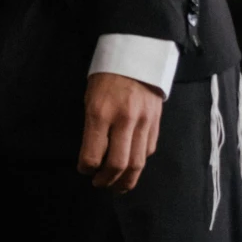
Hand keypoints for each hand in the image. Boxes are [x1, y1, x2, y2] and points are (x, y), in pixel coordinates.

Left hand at [76, 72, 163, 192]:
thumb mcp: (90, 98)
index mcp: (100, 112)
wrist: (138, 55)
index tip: (84, 170)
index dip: (86, 169)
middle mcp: (123, 120)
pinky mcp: (156, 123)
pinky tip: (131, 166)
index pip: (92, 155)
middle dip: (106, 180)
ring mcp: (143, 122)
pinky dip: (139, 163)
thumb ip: (93, 127)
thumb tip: (93, 156)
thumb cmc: (107, 77)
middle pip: (117, 164)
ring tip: (117, 186)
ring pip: (137, 164)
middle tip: (99, 184)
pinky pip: (148, 151)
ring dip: (126, 180)